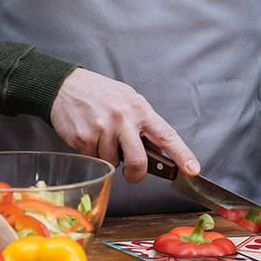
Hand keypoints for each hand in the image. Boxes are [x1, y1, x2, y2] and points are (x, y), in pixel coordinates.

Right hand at [50, 67, 199, 182]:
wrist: (66, 87)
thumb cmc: (101, 94)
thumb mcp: (128, 100)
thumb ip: (142, 123)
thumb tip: (158, 149)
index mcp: (140, 109)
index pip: (166, 135)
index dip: (182, 154)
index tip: (193, 170)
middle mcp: (124, 118)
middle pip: (139, 161)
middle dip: (136, 174)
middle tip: (131, 173)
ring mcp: (104, 129)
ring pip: (113, 162)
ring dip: (108, 156)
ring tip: (102, 136)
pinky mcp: (85, 138)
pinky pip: (95, 159)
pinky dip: (93, 154)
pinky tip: (89, 136)